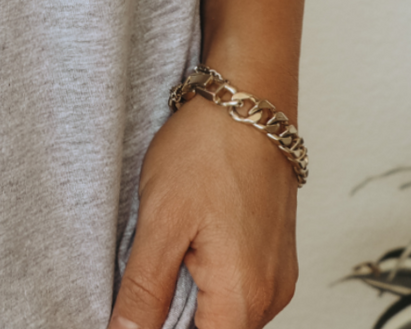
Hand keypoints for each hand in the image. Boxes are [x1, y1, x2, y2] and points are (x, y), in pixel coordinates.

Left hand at [110, 96, 297, 328]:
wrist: (248, 101)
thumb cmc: (207, 150)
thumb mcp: (160, 219)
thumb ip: (144, 288)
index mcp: (243, 298)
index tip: (133, 312)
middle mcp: (271, 297)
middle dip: (171, 316)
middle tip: (141, 276)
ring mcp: (277, 277)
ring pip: (224, 313)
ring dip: (188, 297)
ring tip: (164, 251)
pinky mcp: (274, 256)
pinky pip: (237, 288)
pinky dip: (207, 278)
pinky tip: (185, 243)